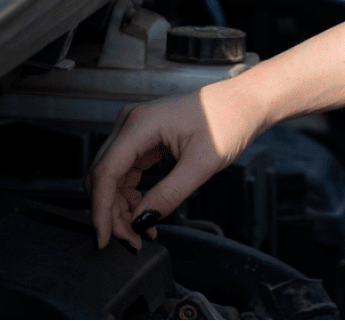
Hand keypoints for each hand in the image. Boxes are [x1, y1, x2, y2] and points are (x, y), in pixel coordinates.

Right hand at [86, 24, 344, 251]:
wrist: (243, 102)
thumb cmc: (228, 122)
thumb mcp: (202, 164)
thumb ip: (168, 195)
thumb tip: (140, 221)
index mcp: (140, 125)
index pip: (105, 173)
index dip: (101, 209)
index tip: (105, 238)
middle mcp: (130, 124)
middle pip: (104, 176)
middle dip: (112, 213)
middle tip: (132, 242)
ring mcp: (134, 130)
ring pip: (113, 177)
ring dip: (122, 207)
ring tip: (142, 233)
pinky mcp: (142, 138)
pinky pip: (126, 171)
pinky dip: (132, 195)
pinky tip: (145, 213)